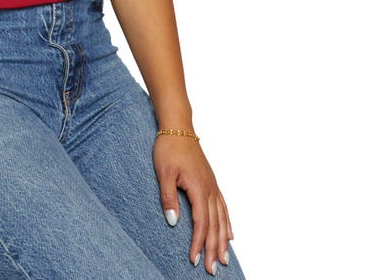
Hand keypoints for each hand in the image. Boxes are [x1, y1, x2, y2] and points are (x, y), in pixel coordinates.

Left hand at [153, 135, 233, 274]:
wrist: (178, 128)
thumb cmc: (169, 148)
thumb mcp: (163, 172)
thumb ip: (168, 197)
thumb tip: (172, 222)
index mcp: (199, 188)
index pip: (201, 223)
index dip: (198, 243)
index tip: (194, 259)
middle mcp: (210, 189)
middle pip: (214, 225)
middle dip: (213, 249)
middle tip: (213, 269)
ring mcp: (213, 186)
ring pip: (222, 219)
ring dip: (223, 240)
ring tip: (224, 259)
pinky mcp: (211, 182)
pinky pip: (223, 207)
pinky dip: (227, 223)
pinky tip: (230, 234)